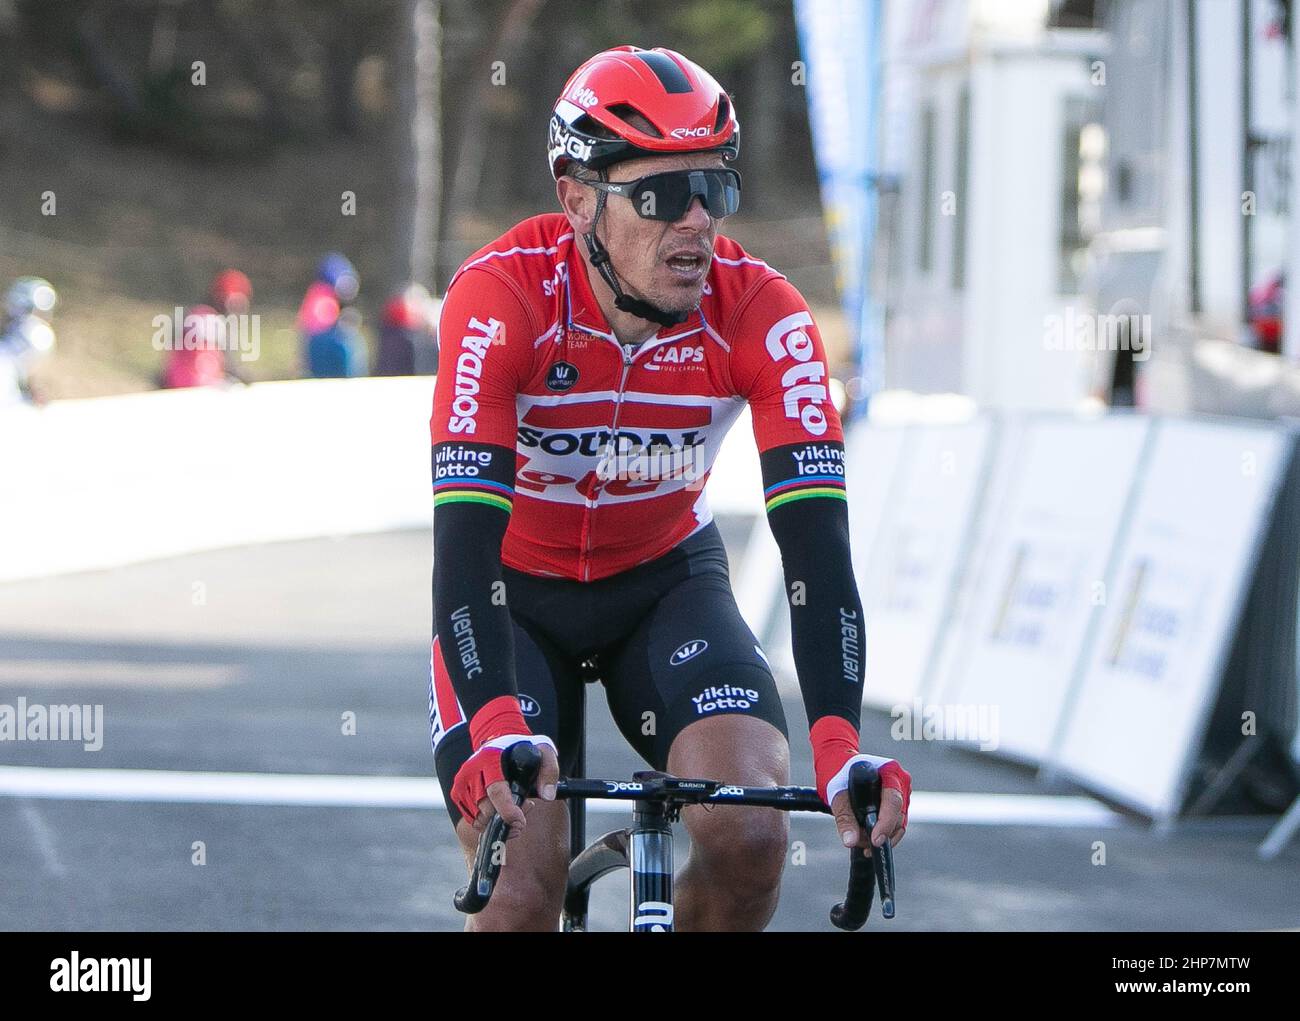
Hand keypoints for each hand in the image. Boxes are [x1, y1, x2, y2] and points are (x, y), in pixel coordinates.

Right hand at [451, 736, 559, 833]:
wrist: (498, 738)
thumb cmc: (521, 747)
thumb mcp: (542, 751)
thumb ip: (549, 770)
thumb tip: (547, 795)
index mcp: (489, 759)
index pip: (496, 791)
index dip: (508, 811)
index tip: (520, 821)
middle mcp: (471, 771)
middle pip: (487, 809)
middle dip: (507, 817)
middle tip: (524, 808)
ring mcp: (462, 783)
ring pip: (479, 818)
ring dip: (498, 821)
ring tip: (513, 808)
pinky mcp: (458, 793)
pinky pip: (472, 820)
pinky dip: (487, 822)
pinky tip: (500, 810)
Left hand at [810, 716, 911, 852]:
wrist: (837, 760)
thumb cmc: (837, 771)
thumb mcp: (837, 794)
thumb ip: (844, 818)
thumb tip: (851, 841)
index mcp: (889, 771)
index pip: (893, 802)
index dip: (885, 824)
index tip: (875, 840)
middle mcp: (900, 780)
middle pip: (899, 815)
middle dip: (882, 833)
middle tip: (861, 844)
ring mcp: (901, 791)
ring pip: (899, 822)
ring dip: (882, 835)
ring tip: (860, 841)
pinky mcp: (898, 801)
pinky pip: (896, 821)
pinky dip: (883, 832)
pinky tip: (867, 838)